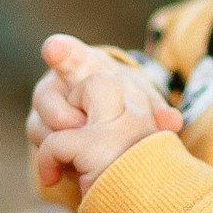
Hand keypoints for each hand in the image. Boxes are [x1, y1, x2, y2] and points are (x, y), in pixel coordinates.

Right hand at [27, 34, 180, 199]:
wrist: (102, 121)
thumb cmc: (121, 102)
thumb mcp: (139, 100)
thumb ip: (155, 108)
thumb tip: (173, 121)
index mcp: (81, 66)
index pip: (67, 54)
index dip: (60, 51)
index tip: (52, 47)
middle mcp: (55, 84)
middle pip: (46, 98)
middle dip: (66, 118)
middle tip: (86, 129)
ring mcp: (42, 110)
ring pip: (40, 127)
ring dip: (65, 143)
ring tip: (90, 150)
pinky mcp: (39, 134)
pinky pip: (42, 149)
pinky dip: (62, 159)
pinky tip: (82, 165)